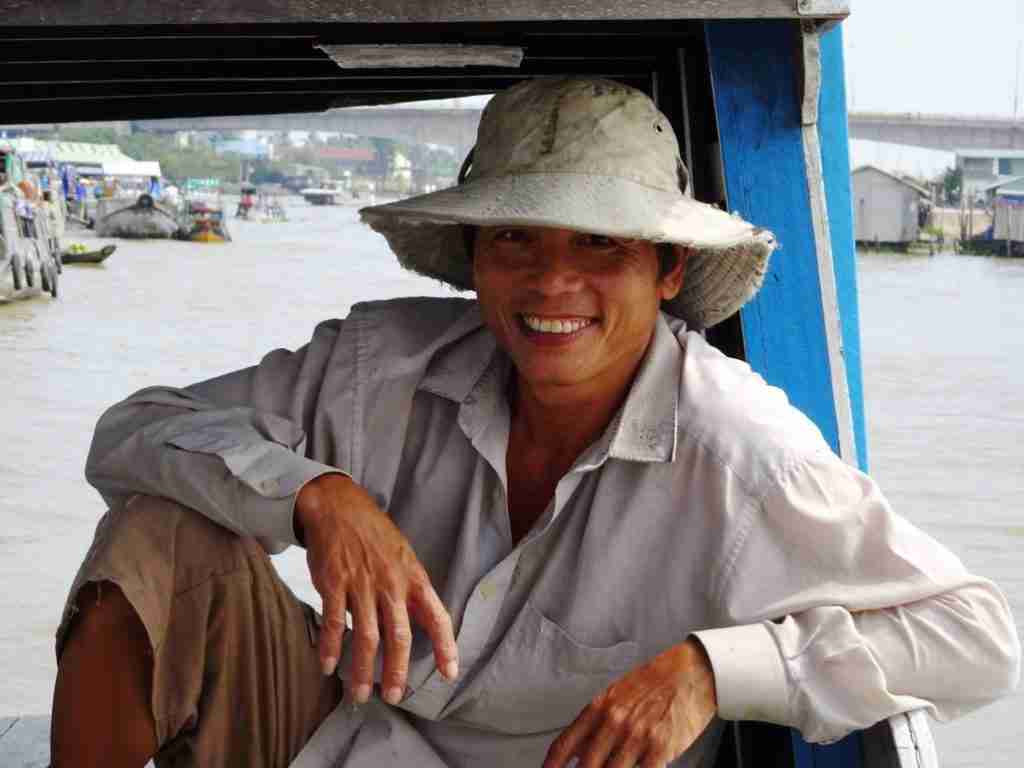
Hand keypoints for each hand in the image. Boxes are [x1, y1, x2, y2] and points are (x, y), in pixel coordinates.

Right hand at [295, 473, 458, 704]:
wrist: (340, 507)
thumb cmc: (375, 536)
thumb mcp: (404, 558)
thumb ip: (409, 591)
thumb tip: (412, 626)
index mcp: (414, 578)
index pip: (437, 616)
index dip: (445, 646)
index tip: (449, 673)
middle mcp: (391, 584)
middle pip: (399, 636)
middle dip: (397, 670)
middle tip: (395, 696)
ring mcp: (362, 584)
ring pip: (366, 636)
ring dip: (362, 669)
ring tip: (360, 694)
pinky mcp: (334, 582)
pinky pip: (332, 622)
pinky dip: (330, 647)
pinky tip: (327, 665)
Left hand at [543, 639, 716, 767]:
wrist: (691, 671)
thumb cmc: (655, 681)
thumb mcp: (617, 695)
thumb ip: (596, 723)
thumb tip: (576, 752)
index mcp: (600, 707)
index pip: (565, 744)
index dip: (552, 765)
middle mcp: (614, 722)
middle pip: (587, 766)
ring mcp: (637, 736)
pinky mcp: (660, 748)